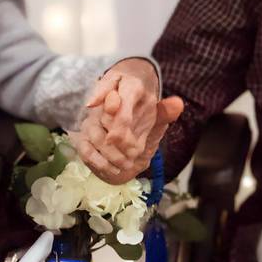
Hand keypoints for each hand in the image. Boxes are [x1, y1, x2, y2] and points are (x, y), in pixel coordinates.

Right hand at [75, 59, 183, 183]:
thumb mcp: (154, 117)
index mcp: (120, 91)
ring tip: (127, 164)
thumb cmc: (140, 120)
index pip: (118, 102)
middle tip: (135, 154)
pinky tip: (115, 170)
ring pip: (96, 136)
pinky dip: (100, 162)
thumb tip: (178, 104)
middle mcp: (102, 105)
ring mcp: (90, 122)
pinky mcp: (83, 138)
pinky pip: (86, 149)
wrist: (123, 129)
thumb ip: (164, 111)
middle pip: (105, 120)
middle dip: (121, 141)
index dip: (123, 120)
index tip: (136, 144)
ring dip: (112, 154)